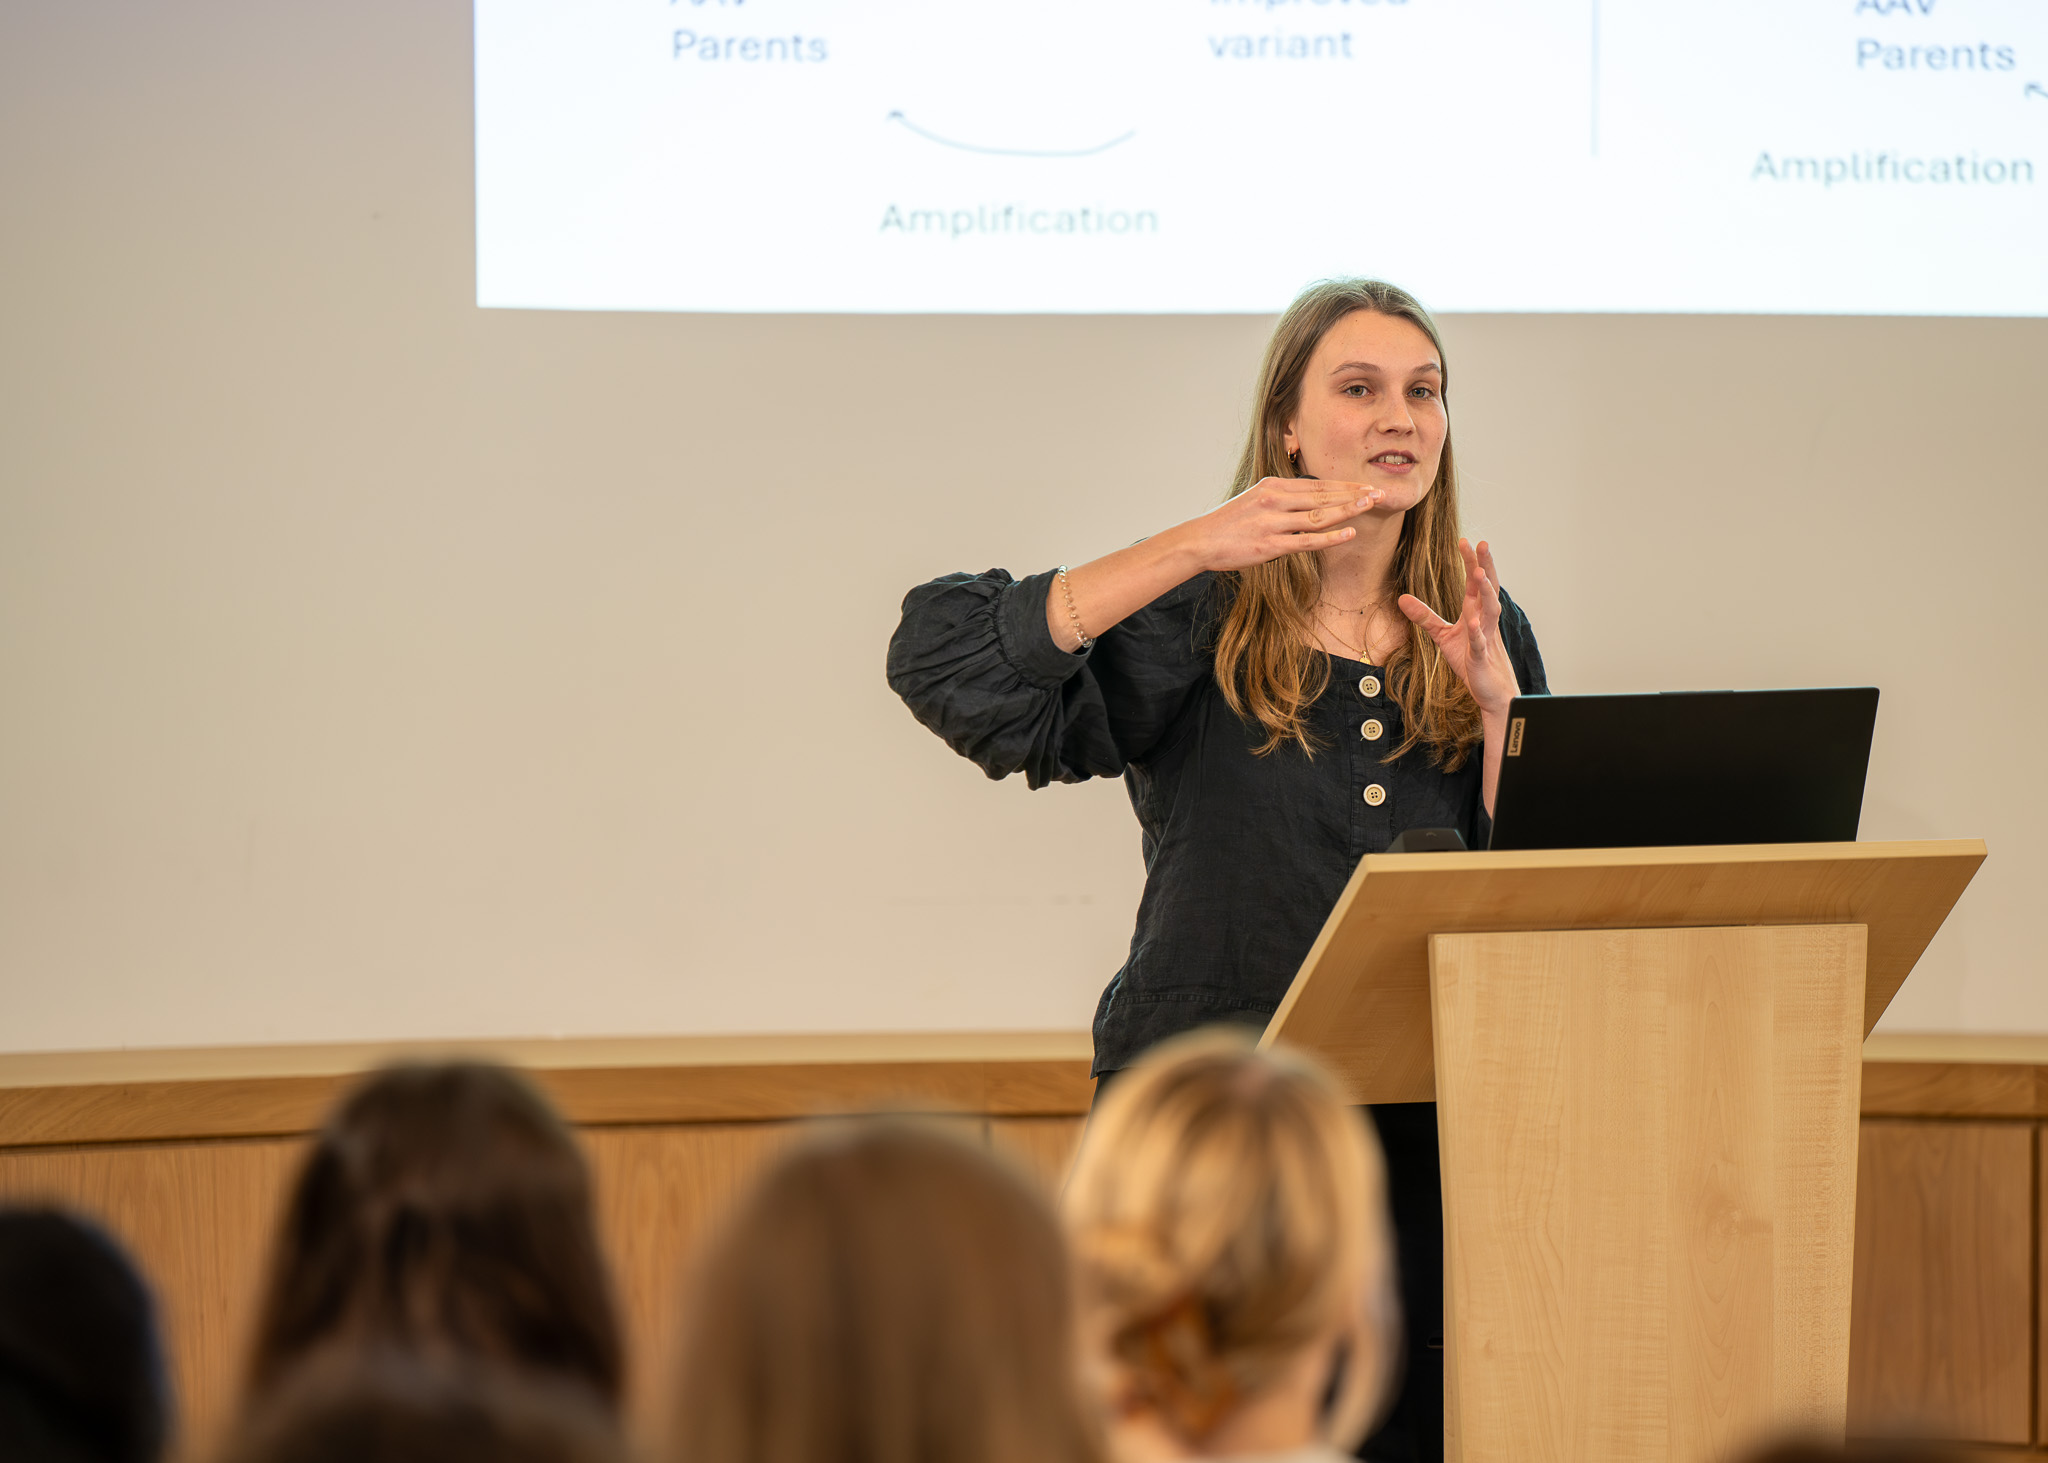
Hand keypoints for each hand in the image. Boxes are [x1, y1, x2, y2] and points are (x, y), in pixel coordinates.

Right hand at [1182, 479, 1383, 573]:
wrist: (1200, 540)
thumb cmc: (1229, 523)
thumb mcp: (1255, 500)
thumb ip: (1281, 498)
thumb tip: (1307, 499)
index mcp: (1273, 487)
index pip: (1316, 484)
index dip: (1343, 486)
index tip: (1365, 486)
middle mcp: (1275, 500)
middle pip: (1322, 496)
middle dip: (1352, 494)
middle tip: (1378, 493)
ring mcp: (1272, 523)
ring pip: (1318, 515)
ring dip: (1347, 510)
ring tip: (1370, 506)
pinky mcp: (1269, 545)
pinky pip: (1306, 540)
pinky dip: (1330, 537)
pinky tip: (1349, 532)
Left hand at [1397, 539, 1519, 716]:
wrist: (1490, 691)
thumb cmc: (1471, 660)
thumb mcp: (1443, 636)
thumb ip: (1424, 617)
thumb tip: (1402, 598)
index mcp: (1475, 612)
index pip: (1475, 582)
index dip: (1470, 561)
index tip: (1464, 540)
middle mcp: (1484, 620)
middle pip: (1487, 588)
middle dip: (1484, 566)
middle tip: (1482, 544)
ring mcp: (1485, 637)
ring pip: (1490, 611)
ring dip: (1486, 592)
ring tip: (1479, 574)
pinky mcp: (1481, 657)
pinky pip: (1480, 643)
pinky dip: (1477, 632)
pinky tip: (1473, 622)